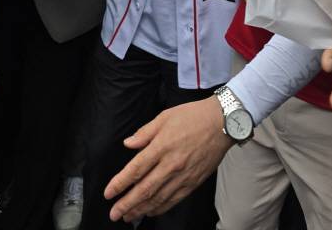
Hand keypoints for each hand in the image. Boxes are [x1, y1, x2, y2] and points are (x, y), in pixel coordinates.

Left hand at [104, 97, 231, 221]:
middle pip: (145, 189)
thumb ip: (144, 132)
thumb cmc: (193, 116)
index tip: (109, 193)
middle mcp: (171, 164)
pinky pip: (174, 200)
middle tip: (114, 213)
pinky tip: (150, 211)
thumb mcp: (165, 117)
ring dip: (141, 209)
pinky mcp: (193, 182)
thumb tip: (128, 144)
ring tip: (128, 216)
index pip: (136, 169)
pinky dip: (160, 208)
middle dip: (127, 204)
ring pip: (158, 198)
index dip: (120, 183)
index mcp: (162, 146)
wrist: (222, 122)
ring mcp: (183, 175)